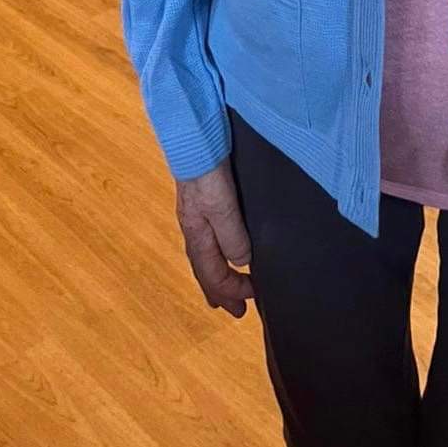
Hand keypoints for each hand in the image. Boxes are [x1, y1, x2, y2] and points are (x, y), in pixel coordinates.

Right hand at [175, 159, 254, 317]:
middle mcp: (193, 228)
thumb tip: (241, 263)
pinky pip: (208, 238)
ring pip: (205, 255)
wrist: (194, 135)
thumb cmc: (207, 171)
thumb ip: (231, 234)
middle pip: (205, 268)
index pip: (213, 273)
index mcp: (197, 233)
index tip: (253, 300)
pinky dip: (215, 253)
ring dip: (215, 275)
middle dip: (219, 290)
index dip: (232, 289)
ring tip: (222, 289)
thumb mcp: (221, 205)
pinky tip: (221, 248)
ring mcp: (195, 214)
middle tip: (234, 310)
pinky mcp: (202, 198)